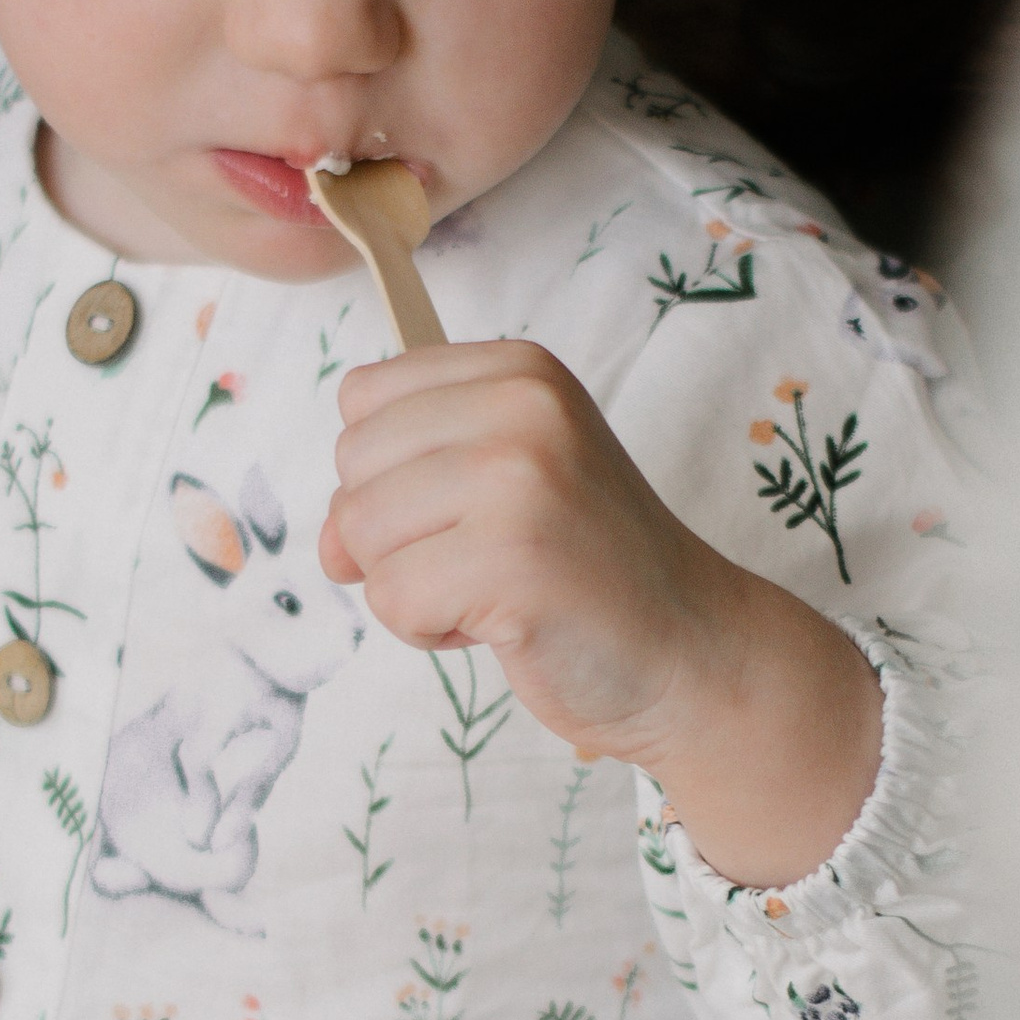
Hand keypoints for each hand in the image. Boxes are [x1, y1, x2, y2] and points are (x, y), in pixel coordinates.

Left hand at [321, 344, 881, 889]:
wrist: (692, 650)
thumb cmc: (588, 571)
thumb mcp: (504, 483)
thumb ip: (404, 481)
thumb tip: (327, 543)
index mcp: (519, 370)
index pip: (362, 399)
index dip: (390, 473)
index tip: (467, 508)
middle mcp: (521, 405)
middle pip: (352, 468)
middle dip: (396, 535)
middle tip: (488, 558)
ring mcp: (520, 479)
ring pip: (361, 535)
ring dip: (412, 587)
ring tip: (497, 589)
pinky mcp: (512, 560)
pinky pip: (392, 600)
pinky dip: (430, 631)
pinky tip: (501, 623)